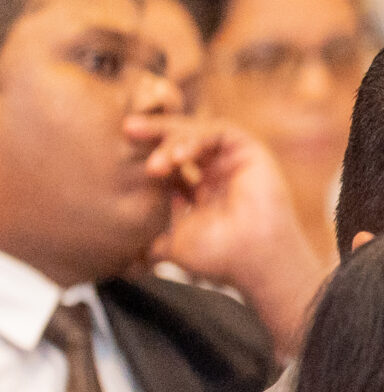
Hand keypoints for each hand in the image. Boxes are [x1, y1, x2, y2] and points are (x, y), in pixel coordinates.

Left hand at [133, 115, 329, 353]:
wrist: (254, 261)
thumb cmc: (220, 257)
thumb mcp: (173, 243)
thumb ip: (154, 232)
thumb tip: (129, 238)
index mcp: (202, 190)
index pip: (172, 160)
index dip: (149, 151)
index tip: (122, 146)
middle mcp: (218, 171)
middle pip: (182, 138)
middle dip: (154, 132)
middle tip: (129, 130)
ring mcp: (234, 161)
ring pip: (198, 131)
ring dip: (172, 140)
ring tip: (157, 164)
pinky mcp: (251, 152)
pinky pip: (220, 130)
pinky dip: (197, 137)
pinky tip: (181, 155)